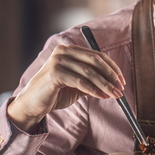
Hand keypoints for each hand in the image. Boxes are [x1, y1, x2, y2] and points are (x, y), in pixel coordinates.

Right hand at [7, 44, 125, 131]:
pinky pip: (80, 81)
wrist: (33, 104)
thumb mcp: (78, 84)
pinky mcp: (55, 72)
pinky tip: (102, 96)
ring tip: (114, 95)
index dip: (113, 68)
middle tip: (120, 88)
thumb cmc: (55, 94)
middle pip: (96, 61)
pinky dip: (94, 90)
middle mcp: (64, 51)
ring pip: (90, 72)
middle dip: (111, 75)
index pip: (97, 56)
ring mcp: (58, 60)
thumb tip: (114, 83)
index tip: (122, 80)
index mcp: (70, 50)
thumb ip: (92, 79)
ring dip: (105, 85)